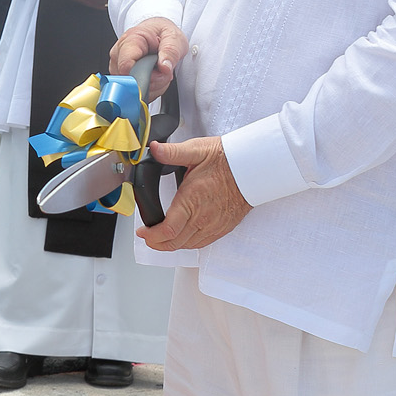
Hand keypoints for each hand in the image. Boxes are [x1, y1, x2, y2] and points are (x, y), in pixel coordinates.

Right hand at [109, 17, 186, 100]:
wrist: (156, 34)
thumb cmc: (162, 34)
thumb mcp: (174, 38)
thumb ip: (171, 52)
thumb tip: (164, 67)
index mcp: (130, 40)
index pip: (126, 66)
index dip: (143, 76)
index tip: (158, 74)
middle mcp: (119, 54)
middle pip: (130, 80)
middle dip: (152, 81)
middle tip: (164, 71)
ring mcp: (117, 66)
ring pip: (132, 89)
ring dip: (152, 86)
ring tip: (159, 72)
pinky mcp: (120, 76)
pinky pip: (133, 92)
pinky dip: (149, 89)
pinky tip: (154, 78)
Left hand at [136, 136, 249, 251]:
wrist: (253, 168)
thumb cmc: (226, 160)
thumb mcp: (196, 151)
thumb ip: (172, 152)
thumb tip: (154, 149)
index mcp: (191, 201)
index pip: (167, 230)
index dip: (150, 235)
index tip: (141, 231)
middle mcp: (202, 217)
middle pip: (174, 243)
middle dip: (156, 243)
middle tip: (147, 236)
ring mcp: (214, 225)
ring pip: (188, 246)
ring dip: (171, 245)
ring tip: (160, 238)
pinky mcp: (223, 228)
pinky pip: (202, 244)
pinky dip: (188, 244)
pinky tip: (182, 238)